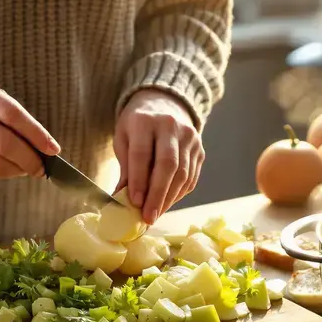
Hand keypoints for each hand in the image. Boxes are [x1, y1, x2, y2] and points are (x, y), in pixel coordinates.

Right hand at [0, 74, 59, 181]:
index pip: (13, 115)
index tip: (53, 150)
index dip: (37, 135)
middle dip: (30, 161)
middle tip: (41, 168)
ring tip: (23, 168)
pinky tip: (2, 169)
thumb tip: (40, 147)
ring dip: (15, 171)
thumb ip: (9, 113)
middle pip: (5, 145)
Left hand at [114, 89, 202, 223]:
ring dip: (168, 199)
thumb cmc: (137, 126)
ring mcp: (190, 138)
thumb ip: (125, 167)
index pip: (142, 153)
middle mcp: (171, 126)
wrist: (164, 104)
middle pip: (168, 165)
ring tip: (155, 215)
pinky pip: (191, 178)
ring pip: (182, 174)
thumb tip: (122, 200)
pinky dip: (178, 195)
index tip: (134, 202)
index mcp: (145, 121)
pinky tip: (166, 204)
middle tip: (148, 217)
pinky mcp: (200, 150)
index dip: (138, 180)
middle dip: (157, 195)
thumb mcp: (123, 139)